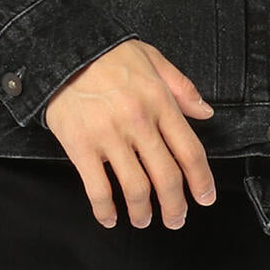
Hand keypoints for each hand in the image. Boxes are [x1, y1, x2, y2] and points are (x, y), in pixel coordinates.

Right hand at [43, 38, 218, 229]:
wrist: (63, 48)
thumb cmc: (108, 54)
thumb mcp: (152, 58)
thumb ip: (182, 86)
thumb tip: (205, 112)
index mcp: (159, 101)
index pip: (190, 151)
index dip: (202, 181)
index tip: (205, 198)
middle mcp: (138, 122)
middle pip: (166, 177)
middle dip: (175, 206)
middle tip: (176, 219)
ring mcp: (109, 136)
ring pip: (135, 189)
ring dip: (143, 213)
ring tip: (144, 220)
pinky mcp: (81, 147)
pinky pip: (97, 189)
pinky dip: (105, 211)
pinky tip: (110, 218)